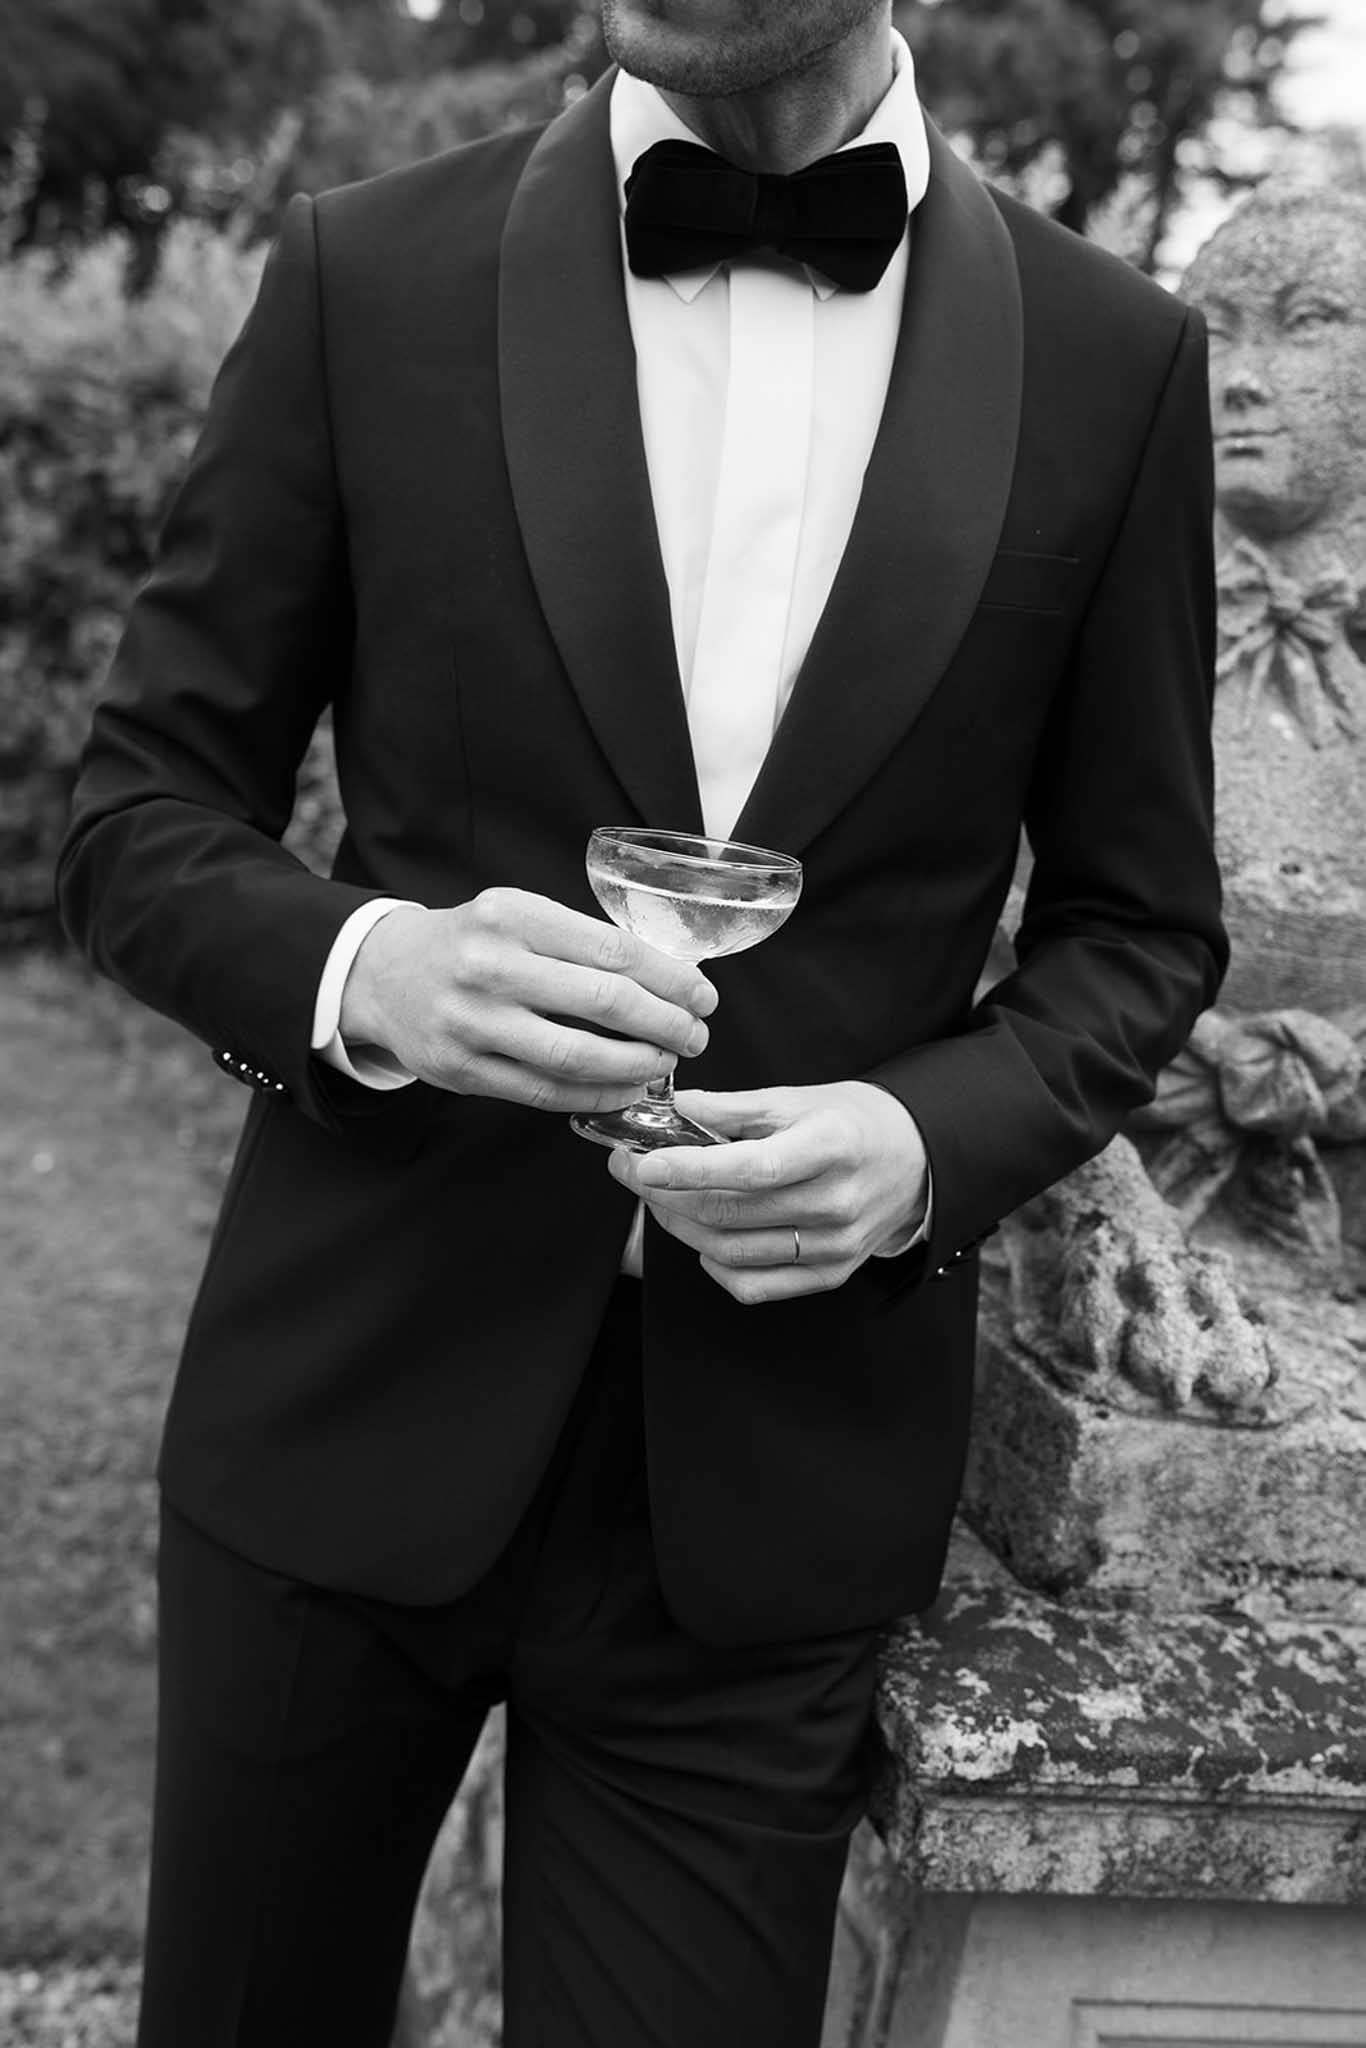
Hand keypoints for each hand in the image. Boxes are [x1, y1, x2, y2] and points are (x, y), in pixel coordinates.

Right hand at [338, 890, 716, 1112]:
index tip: (702, 996)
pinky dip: (595, 1095)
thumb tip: (668, 980)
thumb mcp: (519, 917)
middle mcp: (489, 966)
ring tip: (664, 1064)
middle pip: (604, 1002)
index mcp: (512, 916)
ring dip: (636, 1066)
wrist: (384, 974)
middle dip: (665, 1024)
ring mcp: (471, 1022)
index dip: (670, 979)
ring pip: (576, 1055)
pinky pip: (545, 1092)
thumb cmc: (472, 944)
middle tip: (695, 1036)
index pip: (613, 950)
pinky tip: (625, 1089)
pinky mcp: (460, 1071)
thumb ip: (580, 942)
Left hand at [610, 1081, 928, 1302]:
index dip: (688, 1169)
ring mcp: (835, 1246)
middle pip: (730, 1212)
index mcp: (831, 1147)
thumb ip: (729, 1108)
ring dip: (680, 1227)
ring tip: (659, 1199)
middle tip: (632, 1170)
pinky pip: (754, 1286)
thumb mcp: (794, 1100)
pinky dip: (714, 1265)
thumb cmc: (849, 1124)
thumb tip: (667, 1110)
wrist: (913, 1160)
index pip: (749, 1168)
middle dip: (665, 1194)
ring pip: (731, 1252)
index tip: (641, 1163)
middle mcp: (836, 1202)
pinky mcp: (830, 1274)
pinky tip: (702, 1236)